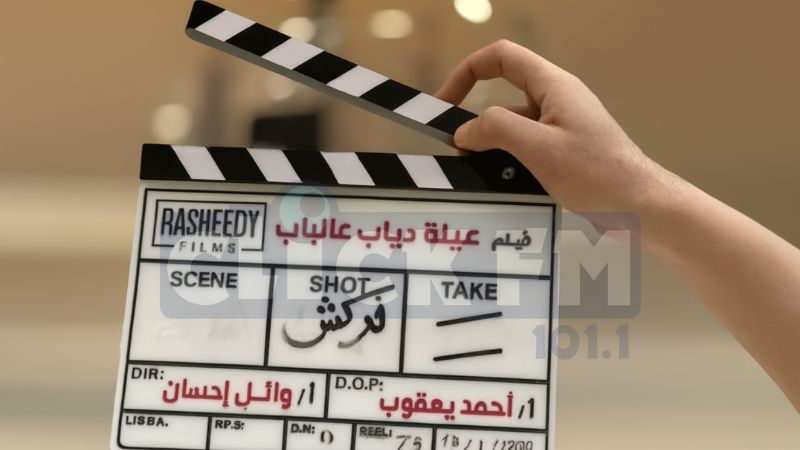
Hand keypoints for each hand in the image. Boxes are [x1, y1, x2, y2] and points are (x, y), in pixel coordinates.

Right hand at [436, 39, 670, 214]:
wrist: (639, 205)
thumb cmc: (598, 174)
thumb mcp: (538, 148)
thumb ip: (496, 131)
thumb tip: (464, 132)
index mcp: (554, 86)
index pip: (501, 57)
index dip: (466, 73)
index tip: (445, 103)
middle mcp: (557, 99)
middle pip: (503, 94)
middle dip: (475, 119)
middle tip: (455, 148)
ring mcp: (561, 125)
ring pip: (513, 125)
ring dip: (491, 145)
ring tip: (477, 173)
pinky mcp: (564, 150)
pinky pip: (526, 146)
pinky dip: (508, 160)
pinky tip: (502, 184)